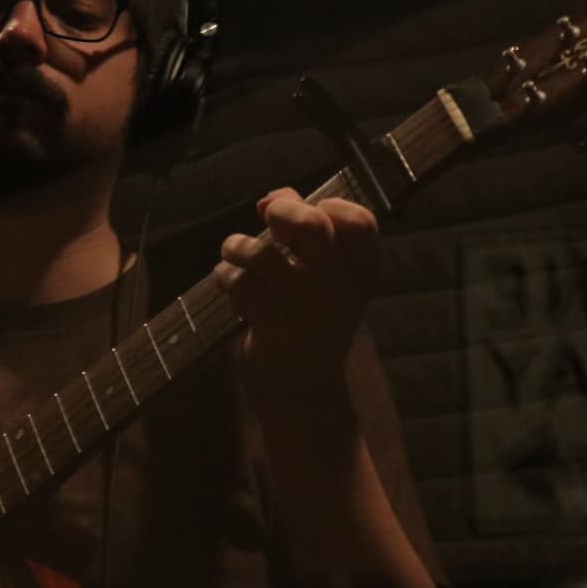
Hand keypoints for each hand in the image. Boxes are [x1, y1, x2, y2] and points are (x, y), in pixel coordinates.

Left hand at [214, 190, 378, 406]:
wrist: (303, 388)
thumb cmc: (310, 317)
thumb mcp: (323, 275)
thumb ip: (303, 228)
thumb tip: (270, 199)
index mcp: (361, 271)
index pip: (359, 221)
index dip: (328, 206)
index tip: (307, 216)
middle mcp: (340, 288)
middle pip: (312, 226)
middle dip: (282, 211)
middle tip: (268, 222)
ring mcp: (308, 311)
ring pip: (262, 255)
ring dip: (237, 246)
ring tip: (234, 253)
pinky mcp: (274, 330)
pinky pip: (240, 285)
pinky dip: (225, 275)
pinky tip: (228, 280)